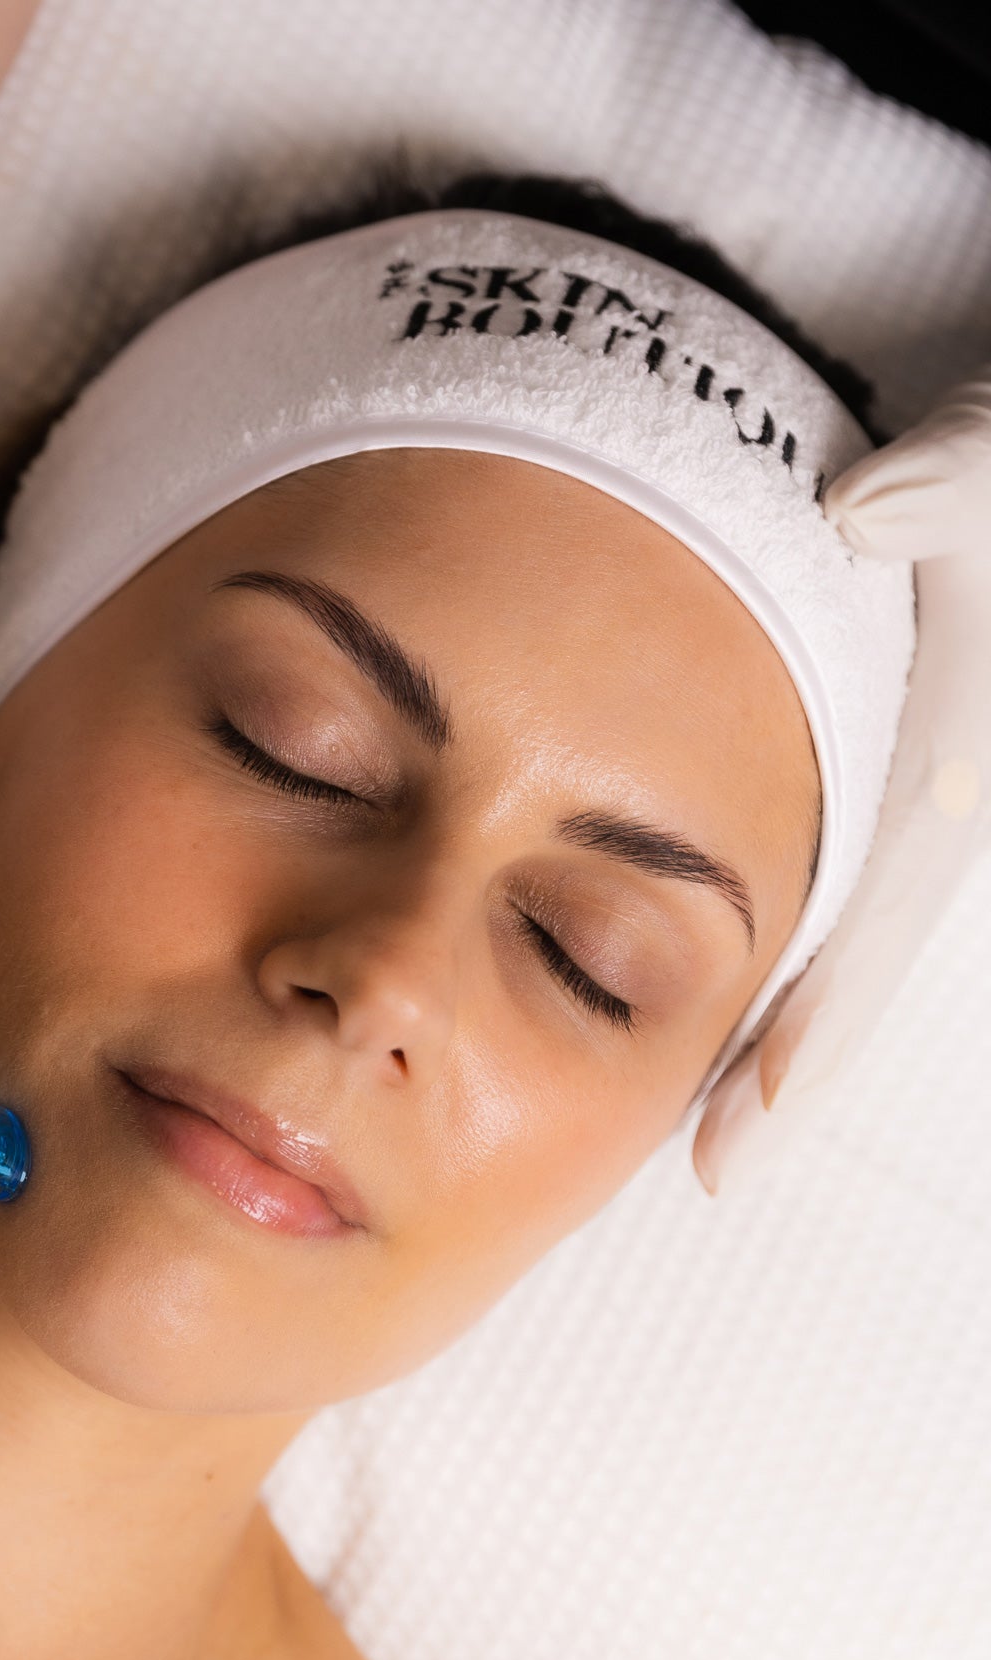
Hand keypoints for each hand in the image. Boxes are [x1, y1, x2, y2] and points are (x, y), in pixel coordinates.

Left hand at [694, 375, 990, 1191]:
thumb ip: (947, 485)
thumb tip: (864, 510)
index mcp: (954, 764)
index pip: (879, 925)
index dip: (816, 1032)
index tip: (750, 1132)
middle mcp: (946, 795)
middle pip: (860, 963)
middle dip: (791, 1068)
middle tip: (716, 1162)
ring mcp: (928, 791)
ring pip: (854, 938)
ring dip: (791, 1023)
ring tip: (717, 1110)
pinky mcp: (908, 773)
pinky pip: (850, 892)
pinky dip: (805, 957)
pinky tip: (740, 990)